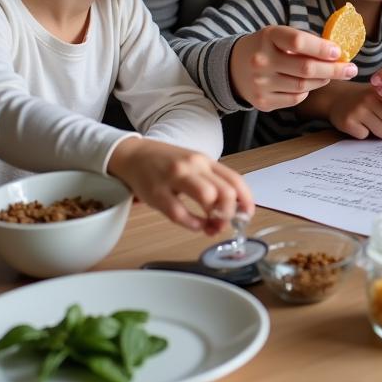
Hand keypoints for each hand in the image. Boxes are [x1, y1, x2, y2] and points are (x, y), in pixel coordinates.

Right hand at [108, 137, 254, 235]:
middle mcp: (194, 166)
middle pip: (225, 191)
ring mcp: (175, 178)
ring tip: (210, 223)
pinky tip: (196, 225)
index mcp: (205, 161)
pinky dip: (193, 224)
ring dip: (213, 217)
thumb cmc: (167, 164)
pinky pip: (180, 214)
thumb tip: (230, 211)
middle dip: (229, 212)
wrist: (134, 155)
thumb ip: (212, 184)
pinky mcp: (157, 193)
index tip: (246, 215)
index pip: (235, 180)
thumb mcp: (194, 167)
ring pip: (207, 197)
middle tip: (223, 221)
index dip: (246, 201)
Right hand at [229, 25, 356, 110]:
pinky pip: (295, 98)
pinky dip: (307, 91)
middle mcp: (262, 60)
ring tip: (331, 75)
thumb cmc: (267, 47)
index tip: (339, 52)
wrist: (233, 67)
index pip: (298, 43)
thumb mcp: (280, 35)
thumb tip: (338, 51)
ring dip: (323, 81)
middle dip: (334, 70)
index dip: (322, 48)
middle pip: (306, 69)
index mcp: (268, 37)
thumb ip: (305, 40)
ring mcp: (261, 83)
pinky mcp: (262, 101)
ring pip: (303, 86)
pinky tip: (309, 84)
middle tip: (351, 69)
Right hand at [326, 82, 381, 139]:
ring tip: (372, 126)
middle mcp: (370, 98)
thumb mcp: (380, 96)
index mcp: (381, 91)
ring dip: (380, 134)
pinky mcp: (348, 122)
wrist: (335, 97)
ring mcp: (358, 110)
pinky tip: (359, 125)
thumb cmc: (364, 99)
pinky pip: (366, 136)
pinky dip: (364, 134)